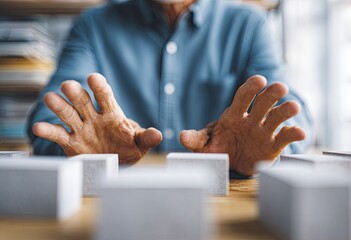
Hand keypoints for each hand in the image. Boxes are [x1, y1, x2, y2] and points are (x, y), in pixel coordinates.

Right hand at [32, 73, 161, 164]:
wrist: (117, 162)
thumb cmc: (129, 147)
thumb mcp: (139, 142)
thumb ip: (146, 137)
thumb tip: (158, 135)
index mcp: (112, 114)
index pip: (105, 97)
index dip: (99, 87)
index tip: (94, 77)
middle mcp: (94, 118)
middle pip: (83, 102)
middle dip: (76, 93)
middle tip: (69, 86)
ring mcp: (81, 128)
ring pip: (68, 114)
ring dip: (59, 106)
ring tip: (50, 98)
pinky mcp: (71, 142)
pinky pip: (58, 135)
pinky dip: (48, 131)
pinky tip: (38, 127)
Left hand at [180, 75, 304, 175]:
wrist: (231, 163)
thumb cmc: (218, 147)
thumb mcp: (204, 144)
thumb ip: (196, 139)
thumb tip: (182, 136)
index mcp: (234, 114)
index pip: (243, 96)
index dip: (251, 88)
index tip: (259, 80)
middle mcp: (252, 119)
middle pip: (263, 102)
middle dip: (271, 94)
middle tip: (279, 87)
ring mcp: (264, 131)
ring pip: (277, 117)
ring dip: (286, 110)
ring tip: (293, 107)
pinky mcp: (273, 145)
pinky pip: (285, 137)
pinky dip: (293, 133)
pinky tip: (299, 132)